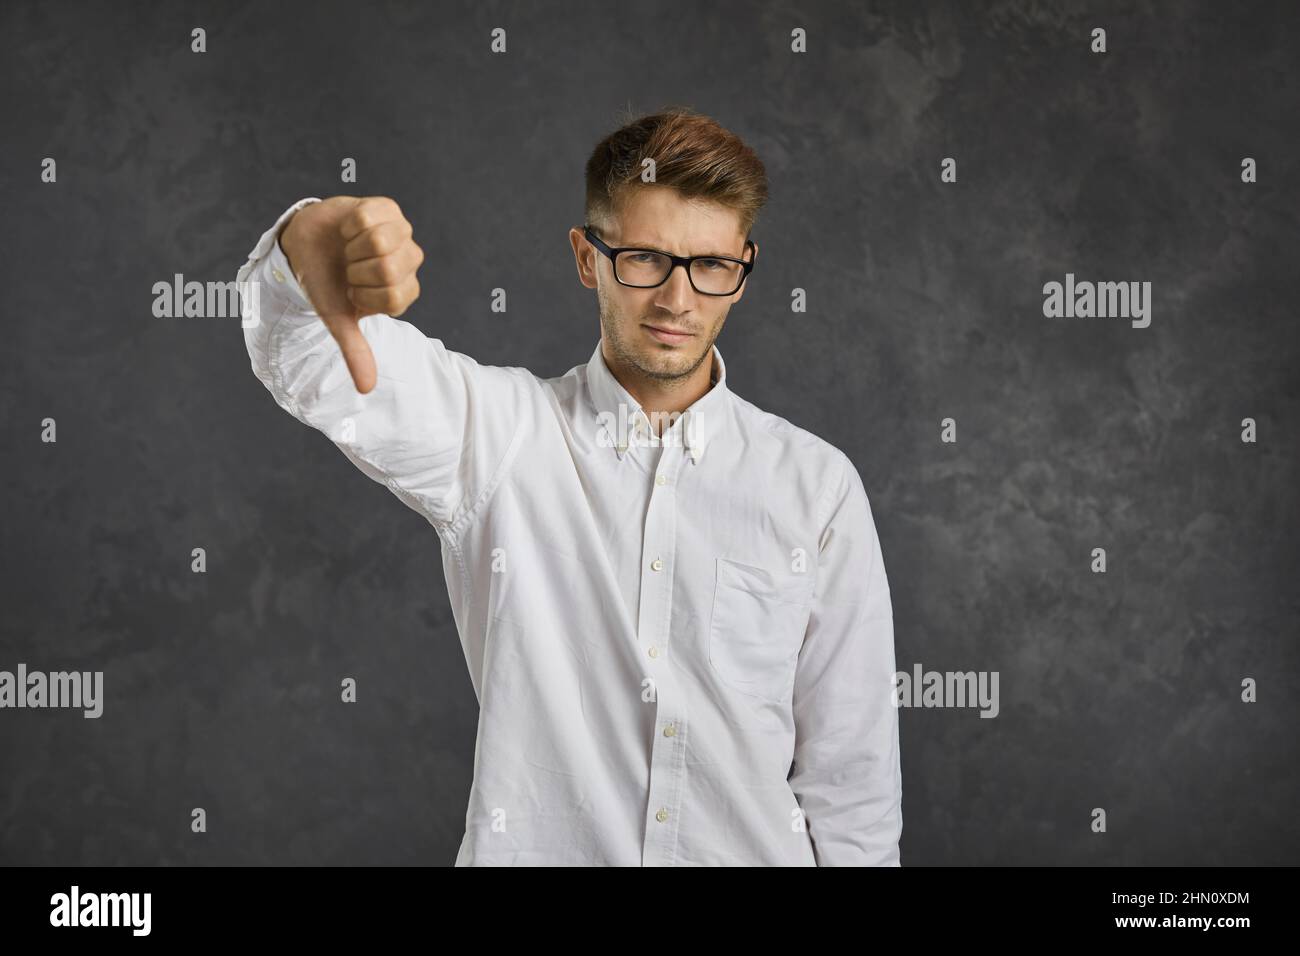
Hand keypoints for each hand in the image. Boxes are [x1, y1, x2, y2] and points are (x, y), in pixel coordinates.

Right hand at [278, 196, 423, 393]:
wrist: (307, 244)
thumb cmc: (326, 282)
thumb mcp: (337, 318)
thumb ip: (354, 350)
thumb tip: (366, 390)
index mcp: (401, 293)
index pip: (393, 297)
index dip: (363, 293)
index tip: (352, 290)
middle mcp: (409, 264)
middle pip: (389, 268)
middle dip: (357, 269)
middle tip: (349, 267)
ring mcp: (402, 234)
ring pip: (380, 241)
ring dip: (353, 246)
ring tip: (349, 248)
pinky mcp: (389, 209)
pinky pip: (371, 217)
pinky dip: (350, 223)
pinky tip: (349, 228)